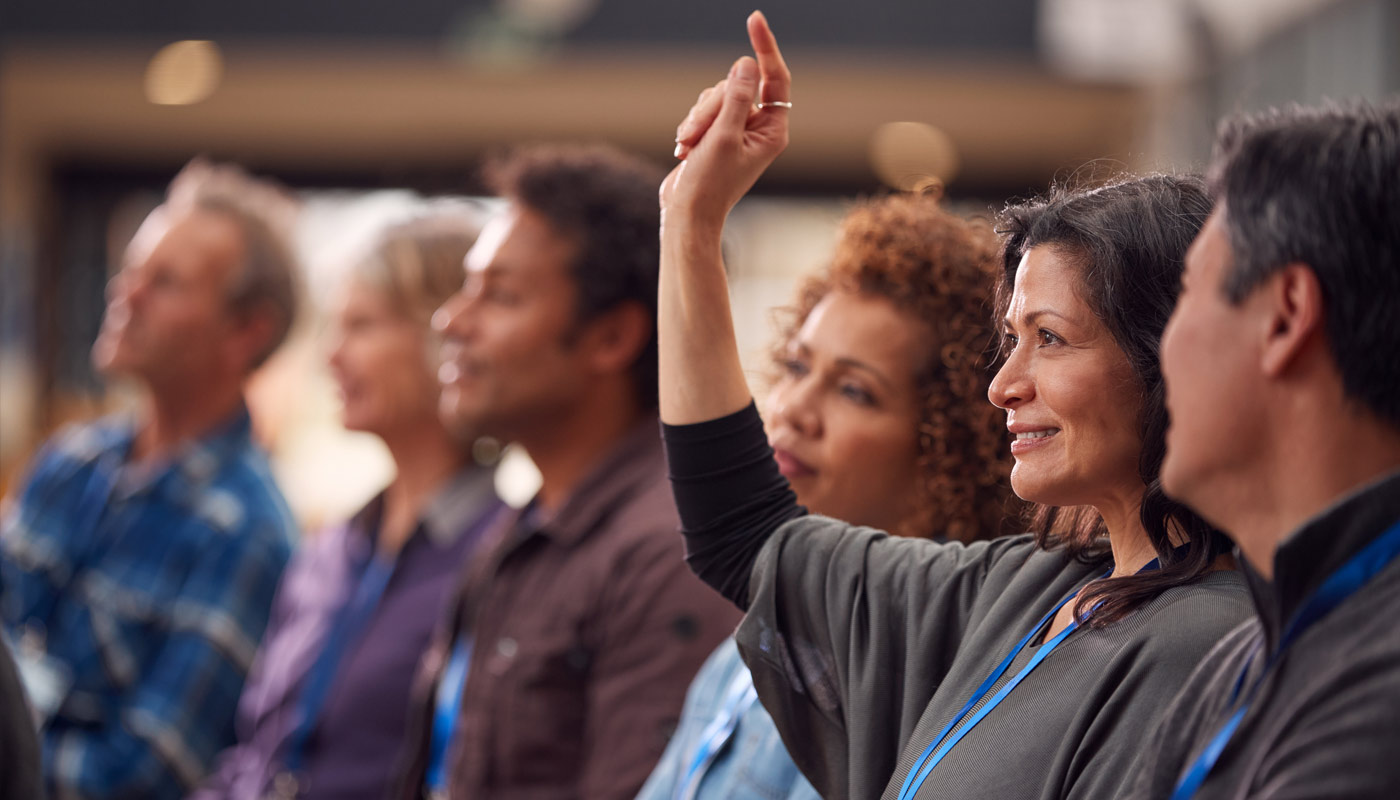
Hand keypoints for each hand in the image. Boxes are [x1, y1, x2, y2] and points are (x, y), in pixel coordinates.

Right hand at [660, 11, 790, 228]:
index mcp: (773, 131)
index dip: (766, 47)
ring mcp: (736, 130)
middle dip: (711, 106)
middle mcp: (758, 127)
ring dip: (697, 118)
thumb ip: (737, 98)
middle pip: (737, 86)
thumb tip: (746, 63)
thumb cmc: (710, 184)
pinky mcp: (716, 133)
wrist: (687, 213)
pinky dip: (690, 125)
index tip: (755, 19)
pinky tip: (685, 149)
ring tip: (689, 147)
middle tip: (698, 136)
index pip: (775, 78)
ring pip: (715, 95)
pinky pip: (702, 108)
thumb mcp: (724, 137)